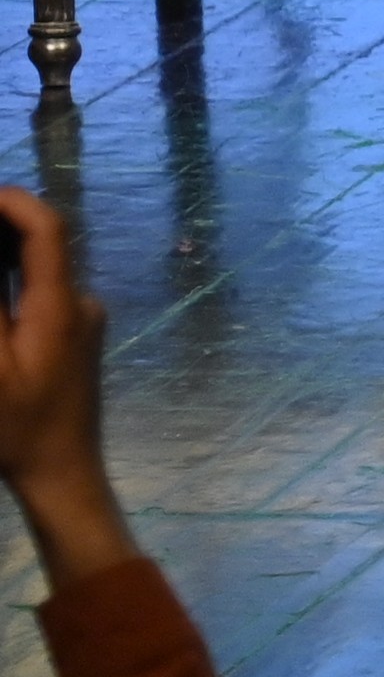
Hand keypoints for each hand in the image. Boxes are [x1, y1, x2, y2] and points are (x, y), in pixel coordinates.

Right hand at [0, 189, 136, 591]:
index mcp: (60, 305)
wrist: (64, 474)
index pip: (46, 229)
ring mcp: (81, 320)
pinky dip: (9, 285)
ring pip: (37, 271)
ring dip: (1, 257)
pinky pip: (38, 295)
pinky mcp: (73, 337)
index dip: (11, 202)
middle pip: (40, 245)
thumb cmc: (20, 428)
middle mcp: (79, 302)